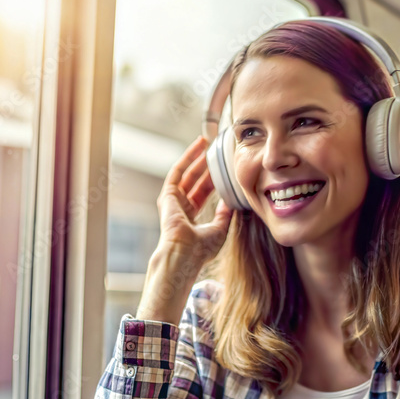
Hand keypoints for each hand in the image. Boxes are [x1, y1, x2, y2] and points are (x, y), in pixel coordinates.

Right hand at [155, 136, 233, 267]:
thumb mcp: (219, 229)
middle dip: (204, 165)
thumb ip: (224, 214)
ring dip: (195, 158)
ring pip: (186, 174)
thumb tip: (231, 201)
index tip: (222, 168)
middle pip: (194, 181)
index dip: (212, 180)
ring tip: (206, 143)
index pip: (202, 193)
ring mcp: (173, 201)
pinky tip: (197, 147)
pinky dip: (187, 158)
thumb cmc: (200, 250)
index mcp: (190, 217)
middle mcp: (180, 208)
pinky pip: (177, 172)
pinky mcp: (168, 196)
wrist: (184, 255)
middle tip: (215, 150)